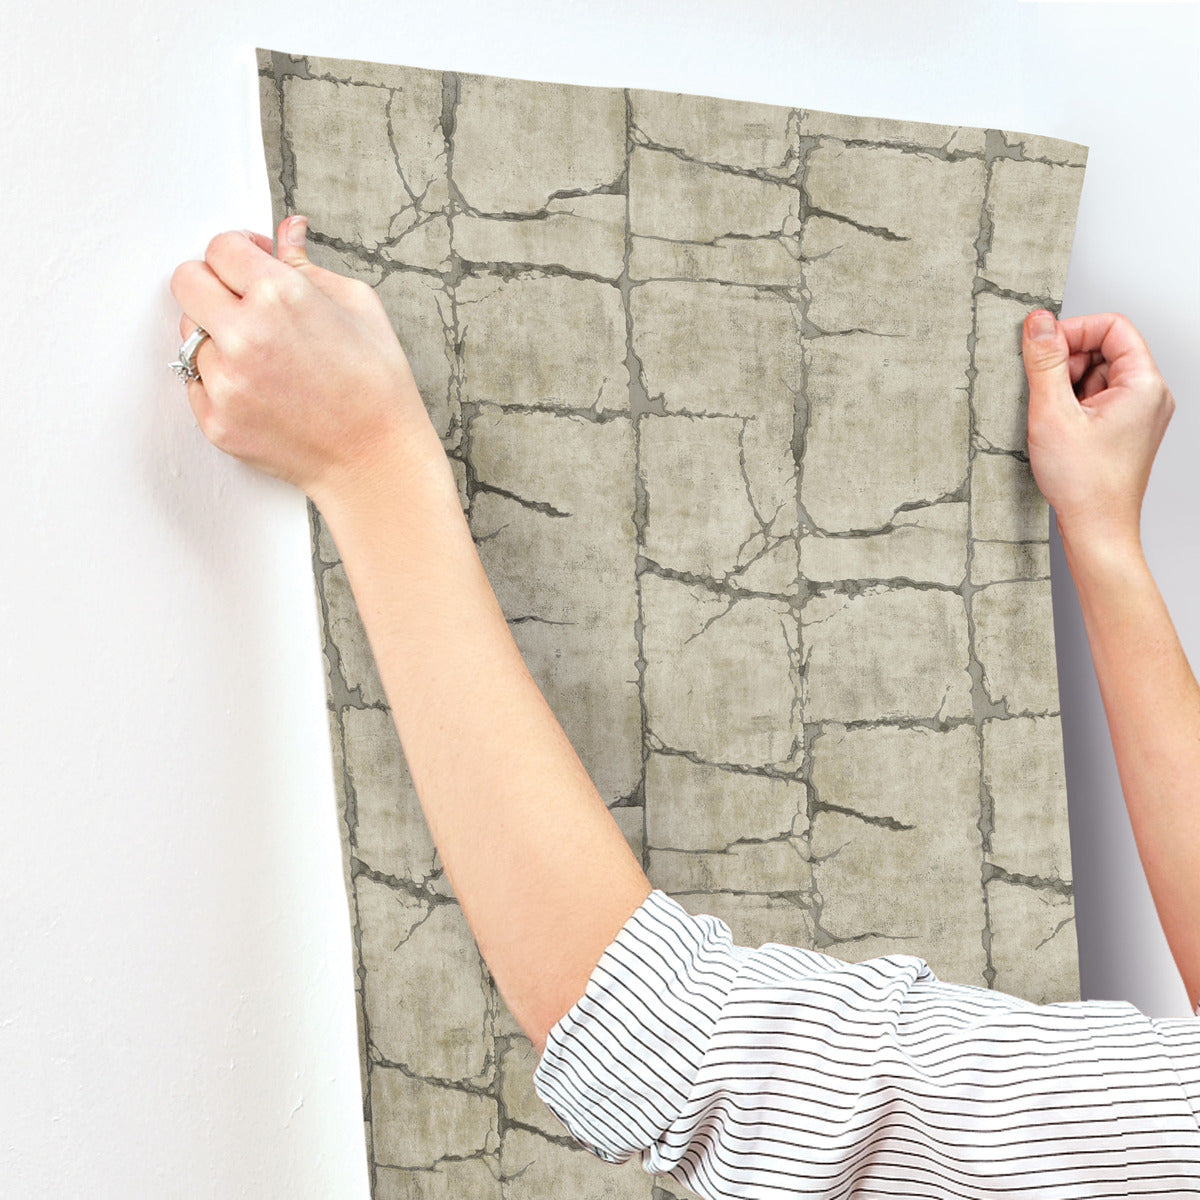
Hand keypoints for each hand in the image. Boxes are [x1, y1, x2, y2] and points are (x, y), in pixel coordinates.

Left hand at [169, 215, 434, 505]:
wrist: (376, 460)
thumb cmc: (377, 384)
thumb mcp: (358, 306)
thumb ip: (308, 265)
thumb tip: (287, 230)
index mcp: (280, 295)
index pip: (220, 247)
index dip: (239, 252)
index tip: (252, 265)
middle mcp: (243, 335)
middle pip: (186, 281)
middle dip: (213, 283)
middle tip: (243, 302)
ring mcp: (225, 382)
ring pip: (189, 334)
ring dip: (216, 336)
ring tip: (262, 356)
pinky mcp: (216, 420)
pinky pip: (196, 382)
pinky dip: (220, 380)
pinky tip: (261, 389)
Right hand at [1021, 309, 1175, 551]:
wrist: (1097, 530)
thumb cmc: (1084, 484)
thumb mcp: (1052, 413)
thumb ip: (1044, 362)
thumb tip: (1038, 322)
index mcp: (1143, 385)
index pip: (1112, 327)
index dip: (1074, 331)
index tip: (1043, 349)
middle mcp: (1149, 396)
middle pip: (1105, 350)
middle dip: (1067, 362)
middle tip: (1043, 390)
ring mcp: (1138, 415)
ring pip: (1098, 376)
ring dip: (1067, 386)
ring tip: (1052, 418)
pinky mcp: (1125, 431)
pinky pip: (1097, 400)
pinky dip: (1072, 406)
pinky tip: (1058, 429)